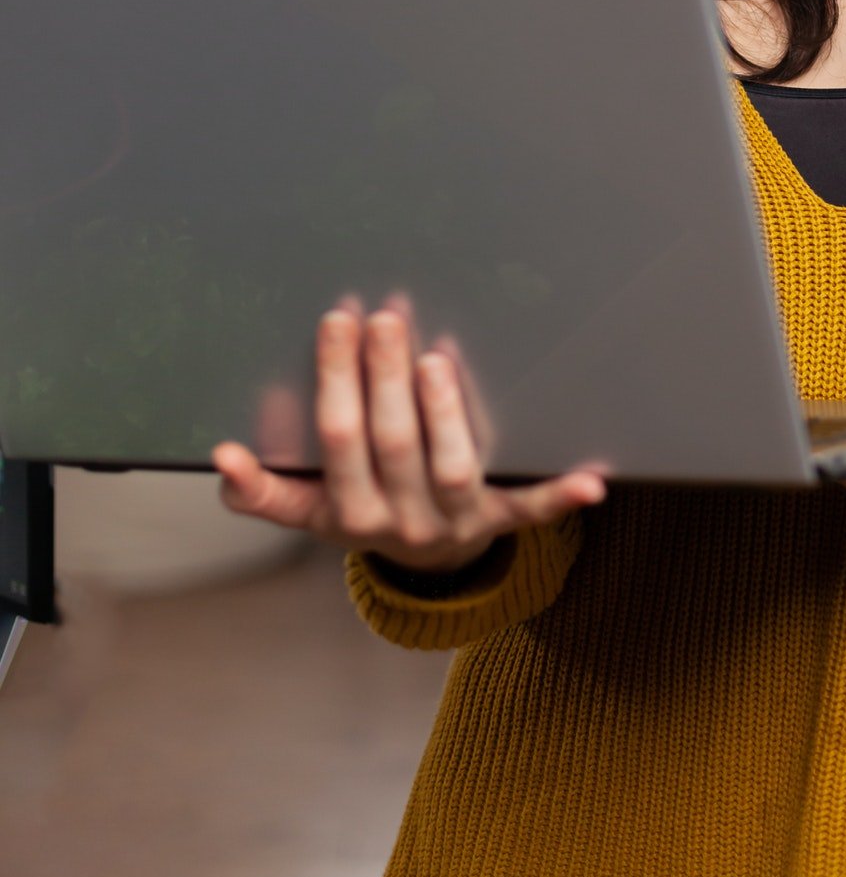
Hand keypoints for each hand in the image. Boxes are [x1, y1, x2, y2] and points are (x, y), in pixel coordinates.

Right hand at [211, 300, 606, 573]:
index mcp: (349, 514)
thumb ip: (262, 488)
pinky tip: (593, 479)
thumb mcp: (308, 507)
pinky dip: (561, 496)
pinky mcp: (503, 520)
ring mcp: (457, 522)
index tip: (336, 320)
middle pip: (391, 444)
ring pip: (451, 467)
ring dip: (445, 414)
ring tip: (434, 358)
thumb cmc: (362, 509)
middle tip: (385, 313)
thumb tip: (222, 456)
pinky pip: (533, 511)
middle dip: (385, 375)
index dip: (336, 381)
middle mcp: (401, 523)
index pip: (338, 439)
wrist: (427, 563)